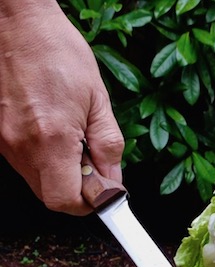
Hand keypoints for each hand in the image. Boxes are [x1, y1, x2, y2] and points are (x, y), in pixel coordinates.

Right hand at [0, 3, 123, 214]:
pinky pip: (25, 164)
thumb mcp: (98, 101)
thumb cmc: (58, 52)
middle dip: (78, 191)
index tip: (105, 196)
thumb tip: (112, 180)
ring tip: (73, 143)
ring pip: (38, 182)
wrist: (17, 23)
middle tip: (93, 167)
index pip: (66, 200)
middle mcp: (21, 146)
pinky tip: (55, 136)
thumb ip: (108, 147)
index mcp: (51, 138)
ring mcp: (4, 142)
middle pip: (51, 197)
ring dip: (62, 176)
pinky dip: (45, 161)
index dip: (90, 204)